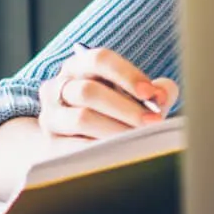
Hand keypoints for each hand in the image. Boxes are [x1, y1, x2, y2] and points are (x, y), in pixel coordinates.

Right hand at [37, 46, 178, 141]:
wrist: (84, 143)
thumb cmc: (116, 113)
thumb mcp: (135, 97)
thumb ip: (155, 90)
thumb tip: (163, 94)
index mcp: (78, 66)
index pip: (99, 60)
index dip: (127, 75)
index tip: (150, 93)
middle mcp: (57, 87)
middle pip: (89, 91)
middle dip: (126, 108)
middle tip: (153, 121)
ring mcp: (51, 116)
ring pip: (82, 119)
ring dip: (116, 129)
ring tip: (140, 139)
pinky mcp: (50, 144)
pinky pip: (76, 147)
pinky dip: (102, 149)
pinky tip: (122, 153)